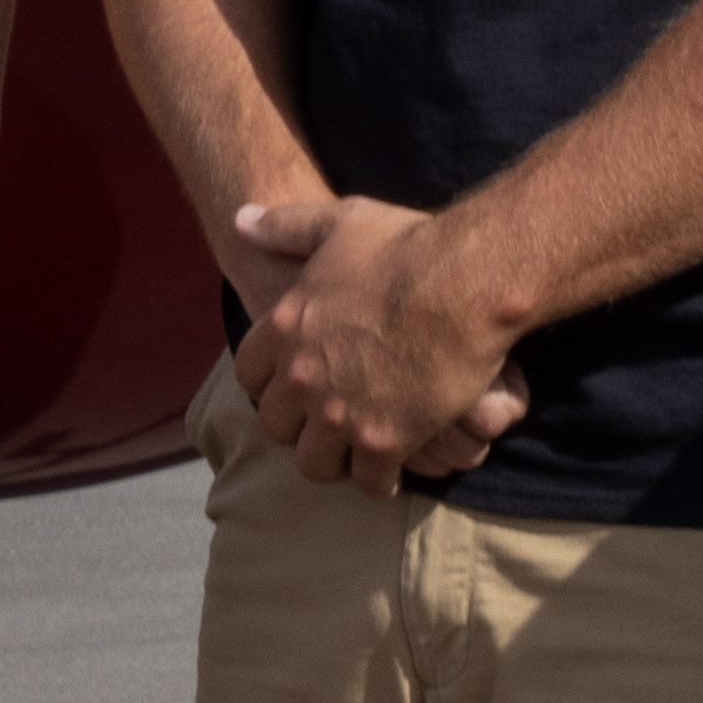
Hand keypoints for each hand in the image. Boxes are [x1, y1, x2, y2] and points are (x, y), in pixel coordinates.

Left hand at [227, 198, 531, 492]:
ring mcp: (338, 412)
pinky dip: (379, 480)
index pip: (248, 376)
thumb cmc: (405, 248)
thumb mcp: (337, 223)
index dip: (268, 384)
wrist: (462, 282)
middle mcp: (301, 376)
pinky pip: (368, 481)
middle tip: (324, 425)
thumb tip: (240, 220)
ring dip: (333, 461)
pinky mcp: (382, 440)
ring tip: (353, 455)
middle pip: (276, 427)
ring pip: (314, 464)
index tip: (290, 388)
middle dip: (298, 428)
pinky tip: (391, 470)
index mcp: (284, 327)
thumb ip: (285, 226)